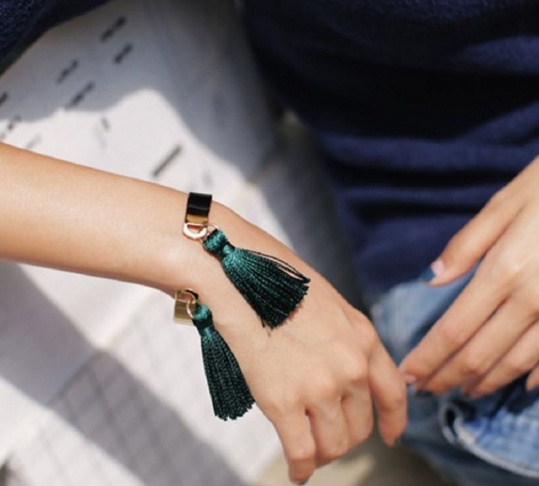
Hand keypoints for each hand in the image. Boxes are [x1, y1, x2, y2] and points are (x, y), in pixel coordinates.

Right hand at [203, 217, 406, 484]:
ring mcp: (319, 386)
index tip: (390, 436)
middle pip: (360, 426)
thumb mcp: (325, 302)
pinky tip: (295, 470)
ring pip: (334, 445)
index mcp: (362, 336)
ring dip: (321, 452)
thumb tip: (336, 369)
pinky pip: (302, 454)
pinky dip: (300, 468)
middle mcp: (350, 365)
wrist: (234, 272)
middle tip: (323, 435)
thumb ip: (340, 338)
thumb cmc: (272, 280)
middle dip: (343, 436)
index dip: (394, 422)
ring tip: (306, 448)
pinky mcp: (283, 401)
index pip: (393, 392)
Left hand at [400, 154, 538, 397]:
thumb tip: (431, 278)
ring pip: (516, 363)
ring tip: (461, 391)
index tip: (406, 375)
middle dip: (447, 376)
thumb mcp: (504, 204)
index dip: (428, 358)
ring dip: (485, 381)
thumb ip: (466, 246)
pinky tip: (517, 385)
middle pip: (479, 354)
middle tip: (425, 390)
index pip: (454, 330)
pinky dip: (532, 376)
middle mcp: (533, 300)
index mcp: (504, 272)